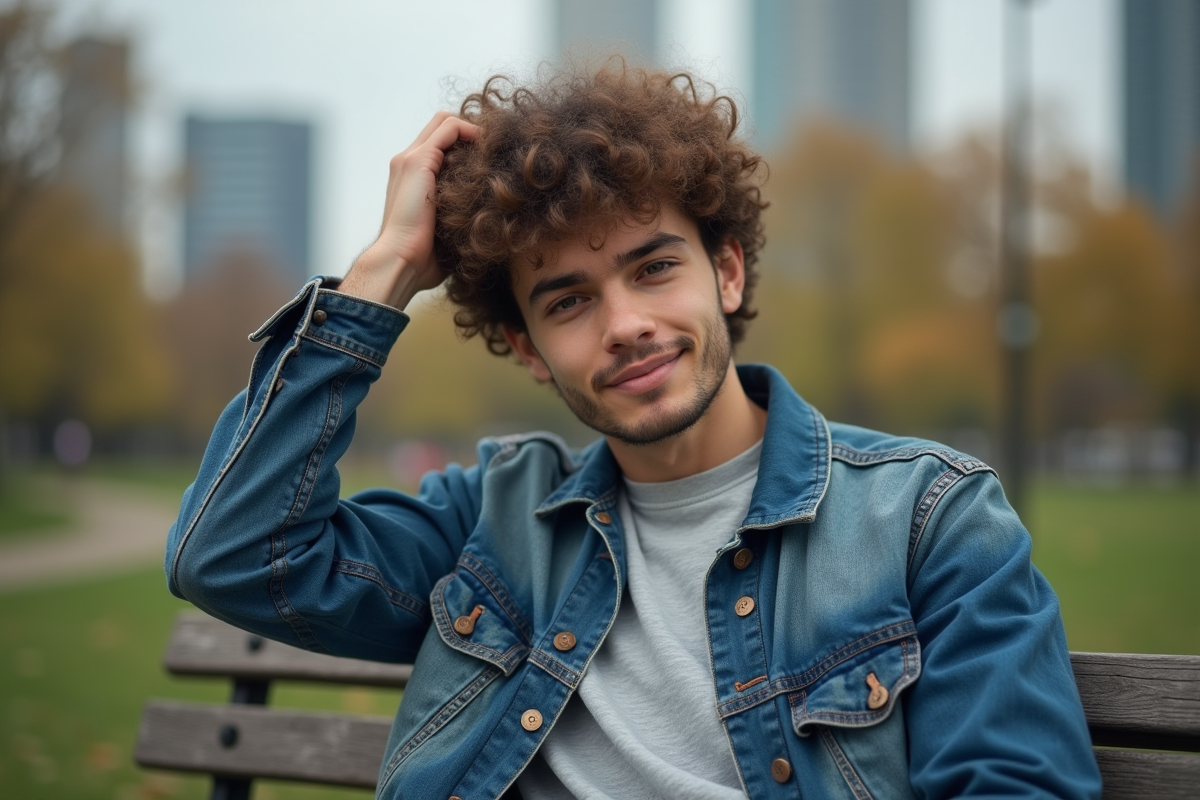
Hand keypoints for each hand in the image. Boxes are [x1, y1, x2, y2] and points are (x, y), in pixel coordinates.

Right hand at [340, 112, 479, 308]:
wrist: (401, 261)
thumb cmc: (423, 257)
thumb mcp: (443, 229)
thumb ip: (455, 215)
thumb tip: (483, 223)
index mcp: (410, 178)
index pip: (438, 143)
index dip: (464, 143)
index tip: (489, 158)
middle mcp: (407, 162)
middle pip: (441, 126)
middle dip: (470, 131)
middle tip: (495, 149)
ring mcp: (410, 159)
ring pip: (445, 122)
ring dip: (473, 130)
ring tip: (494, 148)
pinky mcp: (418, 161)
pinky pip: (449, 129)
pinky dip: (471, 132)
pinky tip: (487, 150)